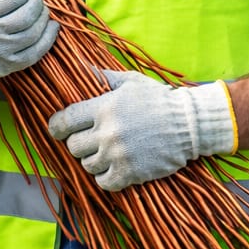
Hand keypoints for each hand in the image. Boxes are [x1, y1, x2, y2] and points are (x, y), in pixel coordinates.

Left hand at [47, 70, 237, 191]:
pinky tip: (114, 168)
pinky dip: (106, 177)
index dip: (57, 127)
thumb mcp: (130, 82)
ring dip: (93, 161)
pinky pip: (104, 182)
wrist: (191, 124)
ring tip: (106, 153)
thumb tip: (78, 66)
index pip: (63, 121)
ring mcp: (119, 154)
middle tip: (90, 141)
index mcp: (103, 108)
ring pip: (87, 165)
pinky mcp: (132, 173)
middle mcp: (107, 132)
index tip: (59, 130)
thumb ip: (101, 77)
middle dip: (78, 144)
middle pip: (73, 146)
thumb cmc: (159, 100)